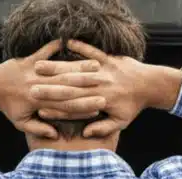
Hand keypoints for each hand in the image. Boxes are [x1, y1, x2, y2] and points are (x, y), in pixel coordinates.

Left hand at [0, 40, 107, 138]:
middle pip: (68, 87)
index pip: (67, 106)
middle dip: (88, 85)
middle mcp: (39, 86)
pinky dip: (55, 47)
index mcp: (39, 104)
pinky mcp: (30, 60)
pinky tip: (68, 42)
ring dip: (79, 66)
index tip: (101, 104)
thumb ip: (38, 129)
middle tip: (106, 84)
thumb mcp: (21, 122)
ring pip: (60, 69)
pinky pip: (45, 51)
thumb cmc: (8, 106)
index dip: (85, 106)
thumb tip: (54, 135)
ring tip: (95, 65)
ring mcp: (34, 72)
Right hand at [31, 40, 152, 137]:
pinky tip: (66, 42)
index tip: (38, 106)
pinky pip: (92, 51)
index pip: (73, 105)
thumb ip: (103, 128)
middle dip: (49, 86)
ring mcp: (104, 70)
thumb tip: (86, 132)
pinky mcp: (108, 58)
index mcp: (100, 101)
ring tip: (39, 66)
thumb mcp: (121, 122)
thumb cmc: (134, 105)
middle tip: (30, 86)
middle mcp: (100, 85)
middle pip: (70, 86)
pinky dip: (80, 46)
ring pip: (76, 69)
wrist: (151, 85)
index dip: (55, 106)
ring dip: (57, 66)